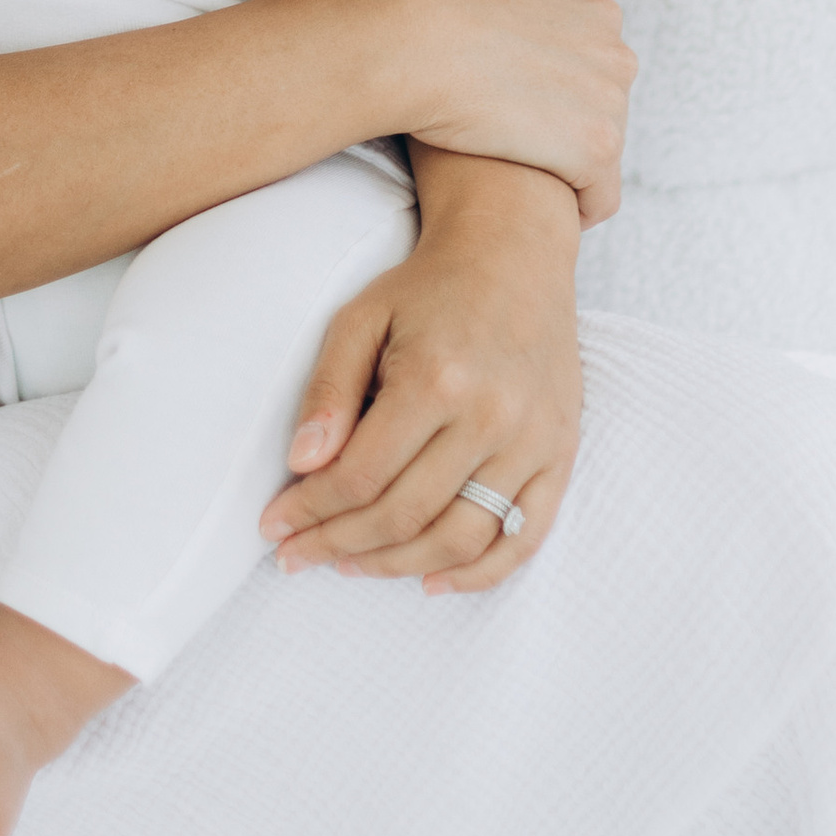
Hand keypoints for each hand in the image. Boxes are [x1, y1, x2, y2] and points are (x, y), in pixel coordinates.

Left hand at [259, 163, 581, 588]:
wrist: (514, 254)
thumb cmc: (428, 287)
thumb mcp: (361, 318)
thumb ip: (329, 390)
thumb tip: (302, 466)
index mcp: (435, 380)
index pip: (361, 477)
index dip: (310, 512)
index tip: (274, 529)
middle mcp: (491, 418)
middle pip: (404, 515)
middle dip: (339, 545)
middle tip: (298, 557)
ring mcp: (532, 442)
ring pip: (460, 539)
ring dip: (396, 566)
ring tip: (349, 567)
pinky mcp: (561, 454)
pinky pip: (524, 537)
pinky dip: (478, 574)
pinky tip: (430, 581)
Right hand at [398, 0, 634, 224]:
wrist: (416, 43)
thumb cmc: (446, 4)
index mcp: (599, 13)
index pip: (598, 67)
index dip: (560, 91)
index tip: (523, 106)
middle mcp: (616, 54)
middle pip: (605, 109)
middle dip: (569, 128)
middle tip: (515, 144)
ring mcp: (610, 102)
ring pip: (603, 155)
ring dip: (569, 169)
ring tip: (522, 179)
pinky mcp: (595, 149)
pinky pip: (601, 196)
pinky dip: (581, 209)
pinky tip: (542, 210)